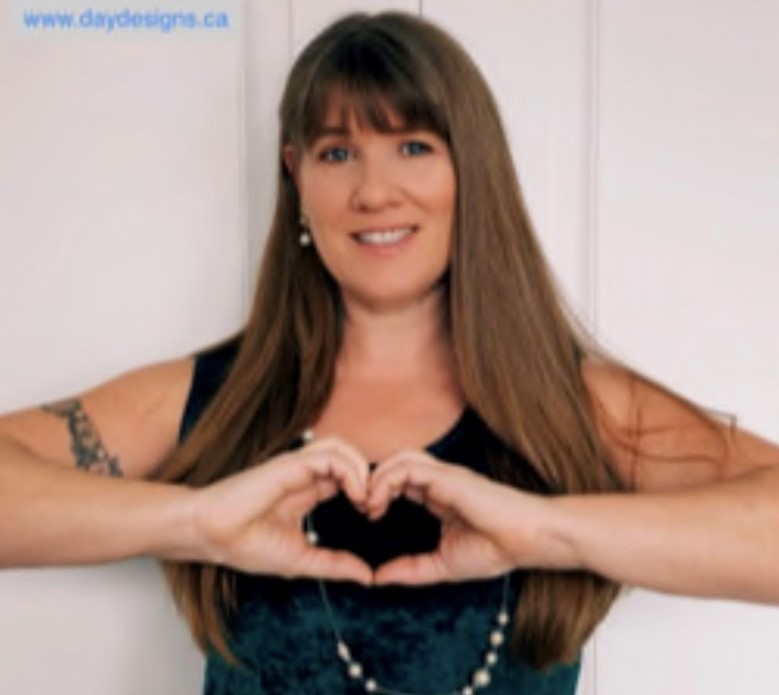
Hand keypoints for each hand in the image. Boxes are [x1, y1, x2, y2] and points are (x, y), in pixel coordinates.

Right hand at [190, 437, 371, 583]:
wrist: (213, 536)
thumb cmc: (247, 546)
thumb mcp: (303, 560)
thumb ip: (335, 565)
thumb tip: (368, 577)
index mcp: (307, 491)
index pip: (346, 477)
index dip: (365, 490)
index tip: (372, 515)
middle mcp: (305, 474)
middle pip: (348, 457)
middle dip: (370, 477)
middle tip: (374, 507)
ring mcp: (298, 466)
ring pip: (342, 448)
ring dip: (363, 470)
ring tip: (365, 499)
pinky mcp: (291, 463)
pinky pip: (331, 455)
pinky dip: (351, 470)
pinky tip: (355, 495)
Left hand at [365, 449, 563, 584]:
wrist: (526, 540)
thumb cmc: (495, 550)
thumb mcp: (442, 564)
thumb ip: (410, 569)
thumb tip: (377, 579)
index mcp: (438, 496)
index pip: (400, 480)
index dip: (379, 492)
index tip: (368, 517)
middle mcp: (439, 481)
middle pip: (395, 464)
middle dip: (372, 482)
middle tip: (362, 510)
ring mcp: (443, 475)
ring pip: (399, 459)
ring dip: (376, 479)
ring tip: (368, 506)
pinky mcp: (447, 476)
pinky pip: (407, 467)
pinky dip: (385, 480)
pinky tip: (378, 503)